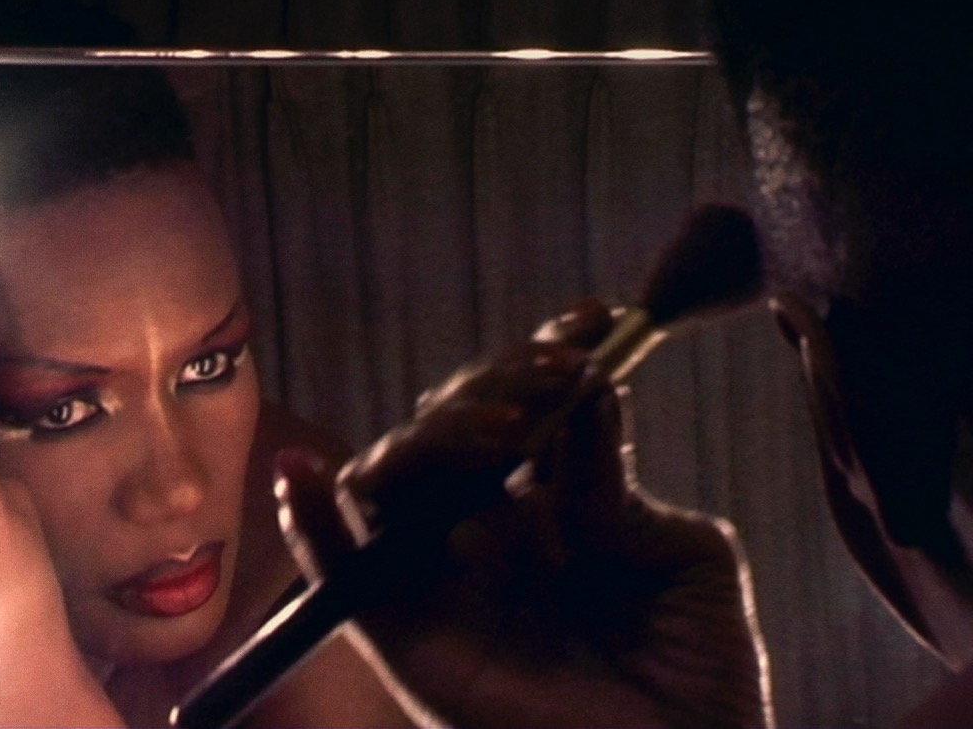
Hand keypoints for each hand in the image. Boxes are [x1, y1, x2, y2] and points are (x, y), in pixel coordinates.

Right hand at [275, 299, 770, 728]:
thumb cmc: (695, 673)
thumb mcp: (681, 559)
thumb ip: (619, 486)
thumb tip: (585, 398)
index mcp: (548, 505)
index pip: (520, 408)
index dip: (544, 356)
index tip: (595, 322)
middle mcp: (483, 527)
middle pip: (449, 425)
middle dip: (497, 386)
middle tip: (558, 381)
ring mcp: (437, 572)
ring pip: (392, 472)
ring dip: (435, 433)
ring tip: (506, 435)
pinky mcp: (400, 629)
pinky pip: (336, 566)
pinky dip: (308, 519)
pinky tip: (300, 472)